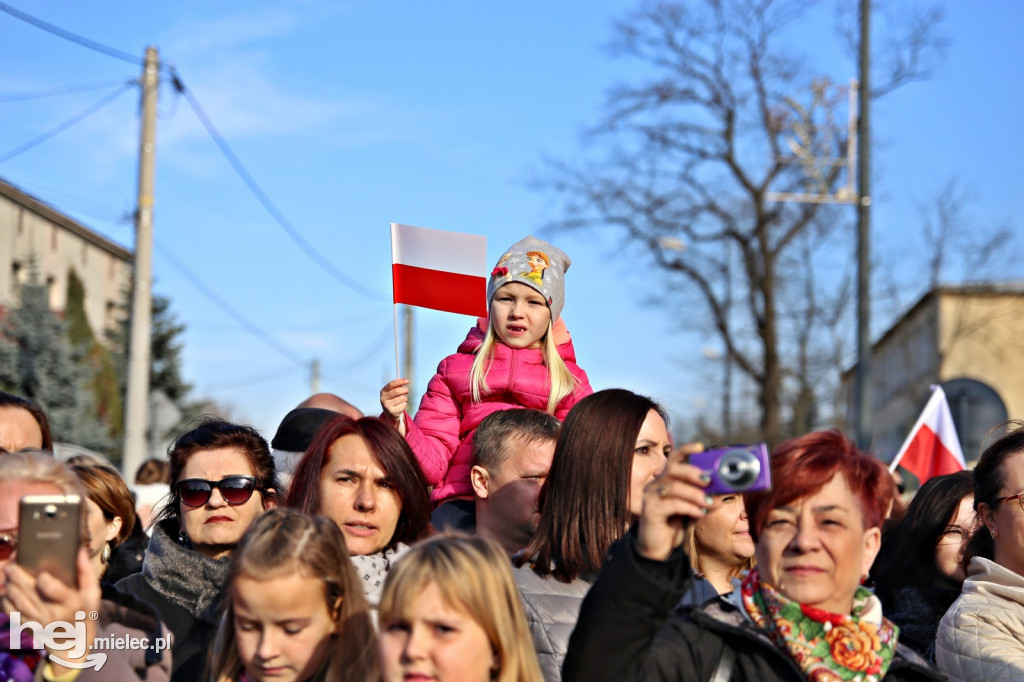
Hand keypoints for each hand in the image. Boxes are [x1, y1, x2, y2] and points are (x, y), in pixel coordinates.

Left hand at [4, 548, 99, 671]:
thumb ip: (86, 572)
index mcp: (72, 603)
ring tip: (8, 574)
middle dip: (17, 578)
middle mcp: (53, 613)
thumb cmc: (85, 615)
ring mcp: (38, 622)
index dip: (43, 579)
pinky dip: (6, 602)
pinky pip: (12, 613)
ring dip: (10, 587)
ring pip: (18, 603)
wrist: (73, 645)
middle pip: (29, 593)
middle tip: (11, 565)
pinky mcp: (28, 627)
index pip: (52, 590)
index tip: (41, 572)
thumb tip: (78, 549)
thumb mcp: (93, 594)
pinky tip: (7, 592)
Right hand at [380, 378, 409, 435]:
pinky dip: (405, 404)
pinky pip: (403, 405)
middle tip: (407, 391)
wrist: (390, 414)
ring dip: (405, 398)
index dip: (399, 382)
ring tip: (403, 400)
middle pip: (396, 391)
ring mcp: (387, 406)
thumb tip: (404, 381)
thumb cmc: (393, 400)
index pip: (391, 385)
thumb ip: (397, 387)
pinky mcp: (392, 412)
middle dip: (404, 390)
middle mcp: (383, 399)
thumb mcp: (392, 393)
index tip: (407, 381)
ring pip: (401, 398)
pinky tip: (401, 406)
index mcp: (383, 392)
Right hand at [638, 443, 711, 560]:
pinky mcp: (650, 511)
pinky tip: (700, 513)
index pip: (673, 459)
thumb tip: (724, 490)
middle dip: (693, 473)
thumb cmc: (674, 525)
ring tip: (709, 504)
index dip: (686, 450)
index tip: (701, 447)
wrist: (657, 549)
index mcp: (665, 480)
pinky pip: (671, 504)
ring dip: (695, 494)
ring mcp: (651, 497)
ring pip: (673, 487)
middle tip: (709, 481)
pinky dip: (689, 507)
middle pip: (672, 469)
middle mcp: (655, 485)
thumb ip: (703, 498)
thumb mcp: (692, 508)